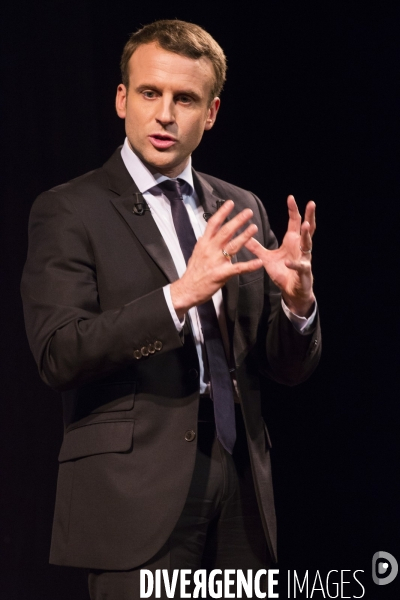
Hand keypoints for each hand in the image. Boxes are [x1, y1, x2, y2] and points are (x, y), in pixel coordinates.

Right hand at [170, 200, 262, 318]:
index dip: (222, 212)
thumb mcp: (195, 254)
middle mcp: (210, 250)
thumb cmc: (192, 273)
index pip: (213, 224)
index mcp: (203, 243)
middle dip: (237, 220)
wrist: (187, 290)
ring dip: (244, 236)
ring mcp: (216, 261)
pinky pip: (238, 268)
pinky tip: (259, 262)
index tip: (231, 203)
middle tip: (248, 212)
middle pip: (225, 231)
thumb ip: (202, 244)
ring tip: (254, 228)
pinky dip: (250, 266)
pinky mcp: (222, 274)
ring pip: (232, 246)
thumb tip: (204, 235)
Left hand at [245, 195, 315, 316]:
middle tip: (311, 204)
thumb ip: (257, 248)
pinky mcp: (303, 271)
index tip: (291, 198)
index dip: (293, 210)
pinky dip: (294, 264)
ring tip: (306, 225)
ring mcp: (304, 258)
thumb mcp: (267, 258)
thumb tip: (244, 238)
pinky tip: (289, 262)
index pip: (294, 222)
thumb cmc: (283, 272)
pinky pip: (299, 266)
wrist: (292, 291)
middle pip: (307, 228)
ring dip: (306, 235)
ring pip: (308, 244)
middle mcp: (300, 247)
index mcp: (292, 241)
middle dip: (308, 216)